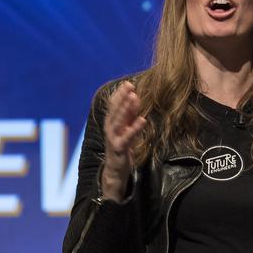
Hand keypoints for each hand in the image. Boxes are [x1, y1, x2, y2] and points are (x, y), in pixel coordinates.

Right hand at [101, 81, 146, 200]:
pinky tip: (142, 119)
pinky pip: (128, 136)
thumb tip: (136, 97)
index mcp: (110, 122)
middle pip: (114, 109)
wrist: (116, 169)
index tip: (128, 82)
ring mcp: (113, 138)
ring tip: (134, 97)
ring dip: (126, 108)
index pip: (113, 104)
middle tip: (129, 85)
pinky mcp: (119, 148)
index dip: (120, 93)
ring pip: (118, 120)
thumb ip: (129, 114)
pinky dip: (135, 127)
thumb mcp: (126, 127)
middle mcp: (110, 128)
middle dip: (122, 97)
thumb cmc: (122, 146)